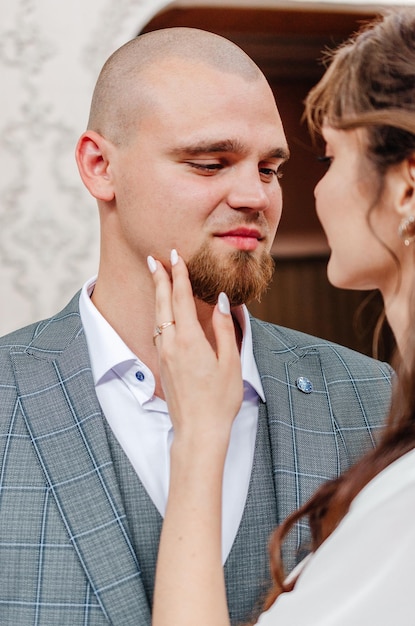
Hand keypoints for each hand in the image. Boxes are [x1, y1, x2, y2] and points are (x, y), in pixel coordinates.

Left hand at [148, 249, 242, 444]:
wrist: (198, 431)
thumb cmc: (219, 400)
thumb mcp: (230, 362)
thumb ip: (223, 329)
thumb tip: (220, 301)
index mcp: (189, 340)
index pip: (181, 299)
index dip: (179, 275)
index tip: (175, 256)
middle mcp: (171, 344)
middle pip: (163, 304)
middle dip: (160, 279)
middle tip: (155, 259)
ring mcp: (164, 355)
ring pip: (158, 317)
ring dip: (158, 296)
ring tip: (158, 280)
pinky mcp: (162, 366)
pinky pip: (158, 332)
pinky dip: (160, 315)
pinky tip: (163, 313)